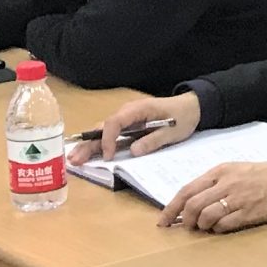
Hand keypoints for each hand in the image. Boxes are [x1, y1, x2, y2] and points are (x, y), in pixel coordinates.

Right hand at [73, 90, 201, 162]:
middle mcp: (128, 112)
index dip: (108, 139)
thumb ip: (153, 140)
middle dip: (88, 143)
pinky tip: (87, 153)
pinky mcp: (128, 125)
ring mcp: (127, 118)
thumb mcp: (173, 131)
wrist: (192, 107)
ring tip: (74, 159)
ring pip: (103, 131)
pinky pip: (110, 134)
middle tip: (73, 159)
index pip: (115, 123)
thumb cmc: (183, 117)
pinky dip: (99, 144)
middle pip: (103, 127)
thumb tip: (133, 151)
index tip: (108, 156)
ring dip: (89, 145)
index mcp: (138, 109)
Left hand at [157, 161, 266, 232]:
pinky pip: (224, 225)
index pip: (187, 190)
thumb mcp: (236, 169)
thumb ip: (214, 182)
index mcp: (221, 171)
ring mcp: (238, 199)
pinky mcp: (249, 213)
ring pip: (206, 217)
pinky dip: (218, 229)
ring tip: (207, 226)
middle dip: (185, 220)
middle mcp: (227, 183)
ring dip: (202, 226)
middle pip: (192, 205)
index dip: (171, 208)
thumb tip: (191, 202)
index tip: (163, 221)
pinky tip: (222, 226)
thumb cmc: (264, 175)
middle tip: (188, 226)